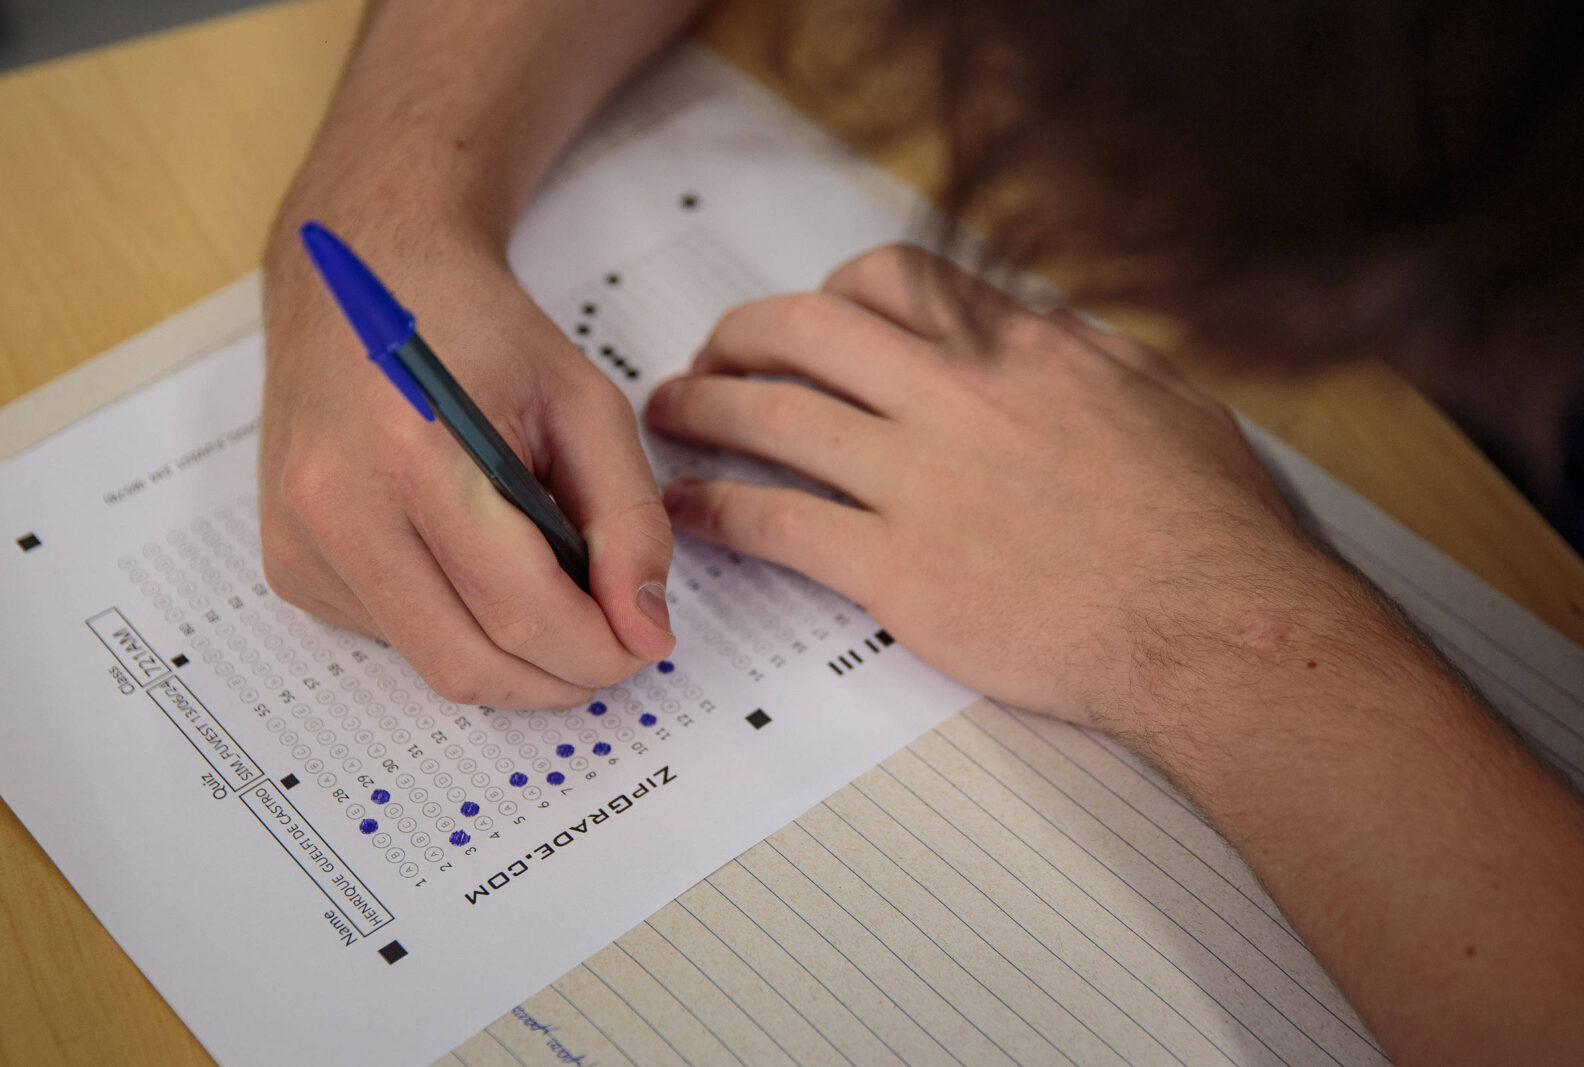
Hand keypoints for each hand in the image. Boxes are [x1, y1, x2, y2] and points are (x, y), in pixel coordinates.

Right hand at [258, 215, 673, 708]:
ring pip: (435, 664)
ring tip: (549, 585)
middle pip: (470, 663)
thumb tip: (645, 631)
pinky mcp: (291, 567)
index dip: (600, 649)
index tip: (646, 644)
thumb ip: (629, 521)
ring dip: (514, 657)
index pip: (520, 609)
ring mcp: (301, 544)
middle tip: (613, 646)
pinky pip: (398, 642)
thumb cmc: (481, 333)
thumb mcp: (585, 404)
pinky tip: (478, 566)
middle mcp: (335, 506)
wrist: (370, 278)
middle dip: (561, 676)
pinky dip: (460, 628)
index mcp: (410, 453)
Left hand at [645, 244, 1322, 730]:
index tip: (807, 322)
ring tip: (671, 419)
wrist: (1216, 628)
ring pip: (772, 416)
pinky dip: (717, 512)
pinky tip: (689, 515)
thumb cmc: (1209, 530)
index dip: (827, 294)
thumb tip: (1044, 337)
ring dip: (703, 411)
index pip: (891, 278)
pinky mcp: (900, 570)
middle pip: (805, 330)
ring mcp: (922, 481)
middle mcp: (957, 396)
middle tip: (711, 360)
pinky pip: (777, 523)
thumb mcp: (1166, 399)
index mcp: (1020, 349)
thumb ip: (1090, 358)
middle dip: (739, 336)